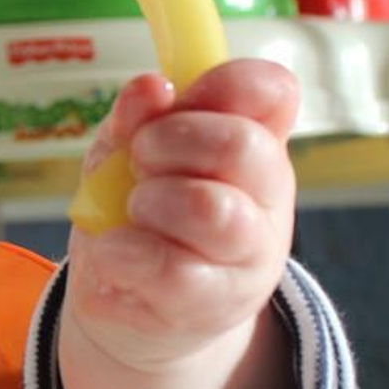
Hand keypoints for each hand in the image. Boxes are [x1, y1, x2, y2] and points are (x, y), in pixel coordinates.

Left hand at [58, 59, 300, 388]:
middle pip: (241, 145)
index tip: (174, 98)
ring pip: (210, 209)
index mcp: (255, 143)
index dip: (222, 83)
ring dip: (150, 201)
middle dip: (170, 140)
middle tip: (139, 159)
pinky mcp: (213, 305)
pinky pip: (170, 269)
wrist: (132, 303)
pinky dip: (124, 252)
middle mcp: (267, 198)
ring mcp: (248, 256)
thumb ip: (139, 118)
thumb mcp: (128, 152)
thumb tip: (150, 87)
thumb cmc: (138, 212)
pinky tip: (115, 252)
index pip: (273, 91)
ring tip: (134, 211)